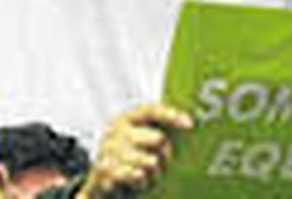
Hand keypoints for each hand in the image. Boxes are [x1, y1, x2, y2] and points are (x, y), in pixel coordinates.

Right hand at [77, 103, 192, 198]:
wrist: (101, 182)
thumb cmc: (129, 156)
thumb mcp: (142, 138)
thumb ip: (161, 127)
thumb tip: (190, 123)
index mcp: (127, 118)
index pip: (151, 110)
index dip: (171, 115)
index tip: (190, 123)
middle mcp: (117, 132)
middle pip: (158, 138)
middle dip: (167, 153)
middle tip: (163, 161)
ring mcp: (109, 152)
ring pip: (150, 160)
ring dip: (155, 171)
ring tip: (149, 173)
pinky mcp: (105, 173)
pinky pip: (135, 175)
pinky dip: (141, 180)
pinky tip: (139, 179)